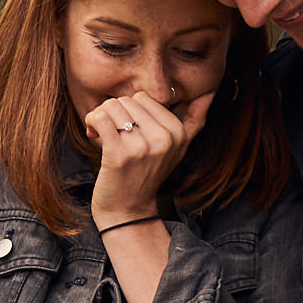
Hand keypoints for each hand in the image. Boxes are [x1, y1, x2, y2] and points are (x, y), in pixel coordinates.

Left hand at [84, 90, 213, 226]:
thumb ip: (194, 120)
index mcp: (178, 133)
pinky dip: (92, 122)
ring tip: (105, 137)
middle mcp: (164, 139)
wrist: (128, 211)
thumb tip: (210, 91)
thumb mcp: (178, 149)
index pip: (144, 97)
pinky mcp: (119, 154)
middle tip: (116, 136)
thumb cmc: (147, 175)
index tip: (129, 131)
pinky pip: (99, 117)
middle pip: (127, 100)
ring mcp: (142, 147)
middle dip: (116, 114)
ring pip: (111, 105)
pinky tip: (94, 135)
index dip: (131, 111)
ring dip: (102, 118)